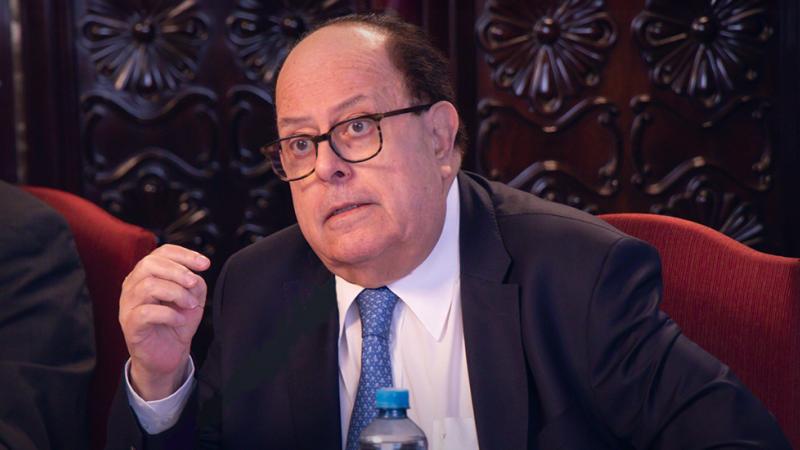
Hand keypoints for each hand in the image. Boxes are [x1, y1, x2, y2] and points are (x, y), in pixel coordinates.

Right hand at [119, 244, 209, 399]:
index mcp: (147, 275)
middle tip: (194, 283)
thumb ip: (193, 283)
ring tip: (190, 305)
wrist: (169, 354)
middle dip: (178, 271)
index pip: (161, 253)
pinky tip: (180, 320)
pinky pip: (146, 312)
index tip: (205, 264)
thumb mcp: (192, 298)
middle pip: (149, 264)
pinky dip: (169, 314)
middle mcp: (133, 286)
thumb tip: (194, 275)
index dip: (184, 254)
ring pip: (148, 286)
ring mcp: (128, 305)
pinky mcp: (130, 325)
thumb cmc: (177, 323)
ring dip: (176, 293)